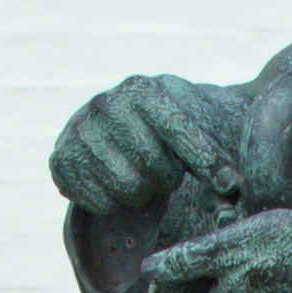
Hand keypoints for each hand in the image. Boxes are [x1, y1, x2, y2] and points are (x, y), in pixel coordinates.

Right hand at [49, 71, 248, 218]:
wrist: (111, 123)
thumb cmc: (164, 127)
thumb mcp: (193, 122)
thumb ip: (215, 154)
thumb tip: (231, 189)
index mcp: (142, 90)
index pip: (180, 131)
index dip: (206, 160)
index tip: (229, 183)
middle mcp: (106, 104)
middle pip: (156, 168)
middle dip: (168, 177)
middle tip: (164, 169)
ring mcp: (79, 131)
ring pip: (129, 189)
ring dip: (142, 192)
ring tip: (140, 173)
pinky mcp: (61, 159)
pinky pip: (102, 202)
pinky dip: (115, 201)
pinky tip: (114, 180)